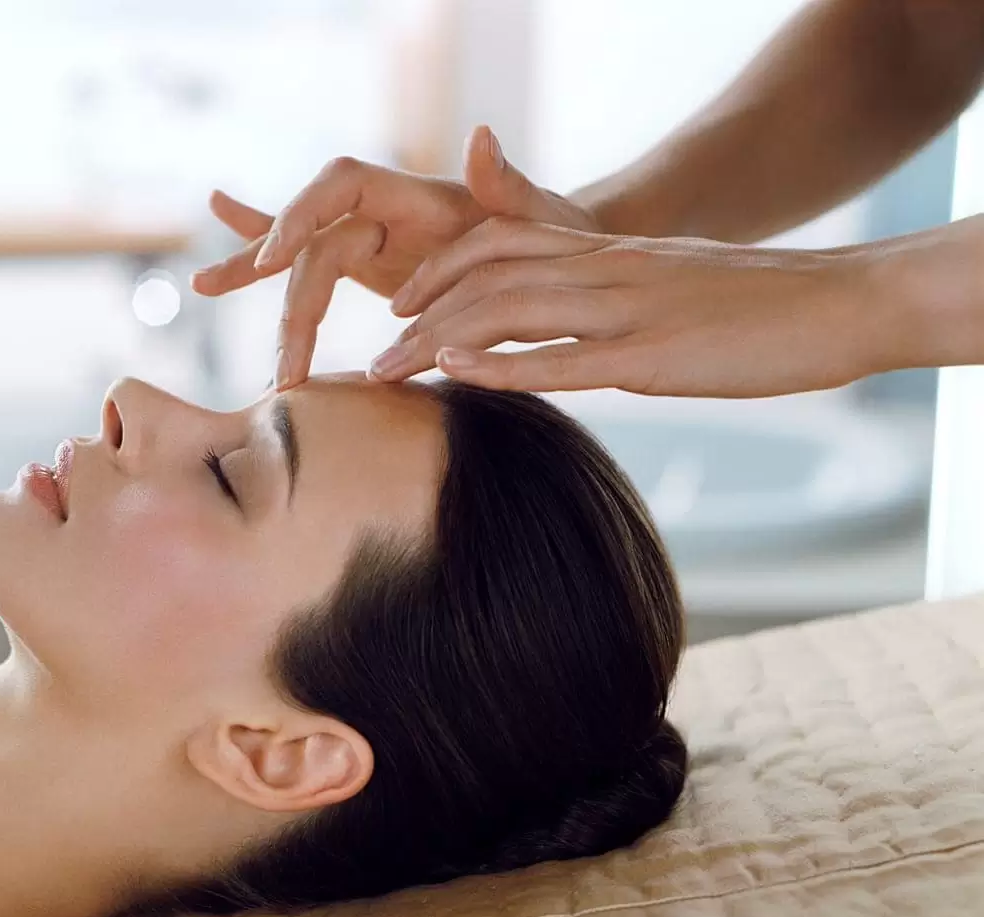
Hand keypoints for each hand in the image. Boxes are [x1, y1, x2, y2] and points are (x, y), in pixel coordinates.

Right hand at [191, 126, 598, 388]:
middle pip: (313, 247)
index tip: (273, 263)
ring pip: (298, 262)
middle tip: (286, 368)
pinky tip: (209, 275)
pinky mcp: (361, 263)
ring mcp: (367, 236)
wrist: (555, 257)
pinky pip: (302, 263)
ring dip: (254, 281)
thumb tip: (482, 136)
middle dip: (292, 304)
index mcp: (415, 194)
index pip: (341, 188)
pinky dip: (255, 266)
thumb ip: (508, 186)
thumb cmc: (553, 238)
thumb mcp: (541, 220)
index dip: (301, 217)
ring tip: (203, 285)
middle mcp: (382, 210)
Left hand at [369, 220, 889, 397]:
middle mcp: (608, 270)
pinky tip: (457, 374)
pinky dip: (502, 365)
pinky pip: (564, 356)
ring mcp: (630, 308)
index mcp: (610, 253)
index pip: (501, 243)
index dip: (441, 271)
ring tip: (387, 371)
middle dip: (419, 315)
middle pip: (487, 277)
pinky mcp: (656, 353)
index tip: (400, 306)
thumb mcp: (672, 286)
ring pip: (510, 310)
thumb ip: (615, 299)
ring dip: (438, 341)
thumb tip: (574, 335)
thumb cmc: (759, 305)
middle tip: (372, 357)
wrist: (844, 302)